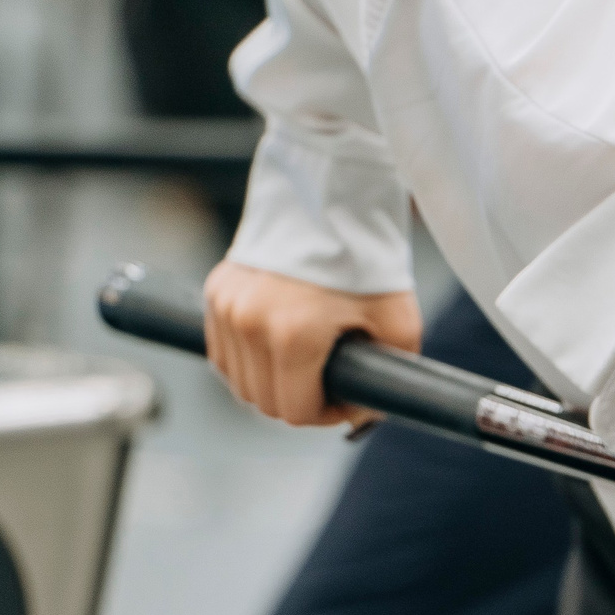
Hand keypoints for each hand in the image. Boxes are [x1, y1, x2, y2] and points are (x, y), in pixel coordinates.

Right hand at [203, 260, 420, 427]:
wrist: (333, 200)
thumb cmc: (369, 260)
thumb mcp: (399, 323)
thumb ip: (389, 374)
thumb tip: (367, 408)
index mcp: (292, 336)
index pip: (294, 410)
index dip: (325, 414)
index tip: (345, 400)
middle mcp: (249, 323)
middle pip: (262, 400)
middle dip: (299, 401)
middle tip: (330, 384)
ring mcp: (226, 306)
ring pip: (238, 379)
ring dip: (271, 381)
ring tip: (308, 363)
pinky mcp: (215, 291)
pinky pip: (224, 350)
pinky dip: (249, 359)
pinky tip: (280, 347)